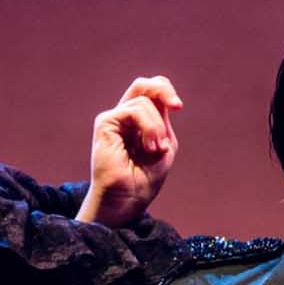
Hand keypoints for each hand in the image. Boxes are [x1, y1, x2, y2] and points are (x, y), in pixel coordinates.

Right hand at [76, 76, 182, 226]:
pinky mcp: (105, 123)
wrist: (128, 199)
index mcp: (138, 122)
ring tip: (155, 149)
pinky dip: (148, 127)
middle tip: (177, 106)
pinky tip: (149, 146)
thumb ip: (163, 121)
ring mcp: (113, 119)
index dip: (165, 91)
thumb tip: (164, 100)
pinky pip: (133, 110)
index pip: (150, 92)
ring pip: (143, 102)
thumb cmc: (145, 179)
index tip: (178, 107)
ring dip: (157, 126)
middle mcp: (123, 117)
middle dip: (163, 91)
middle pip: (142, 85)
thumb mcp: (164, 144)